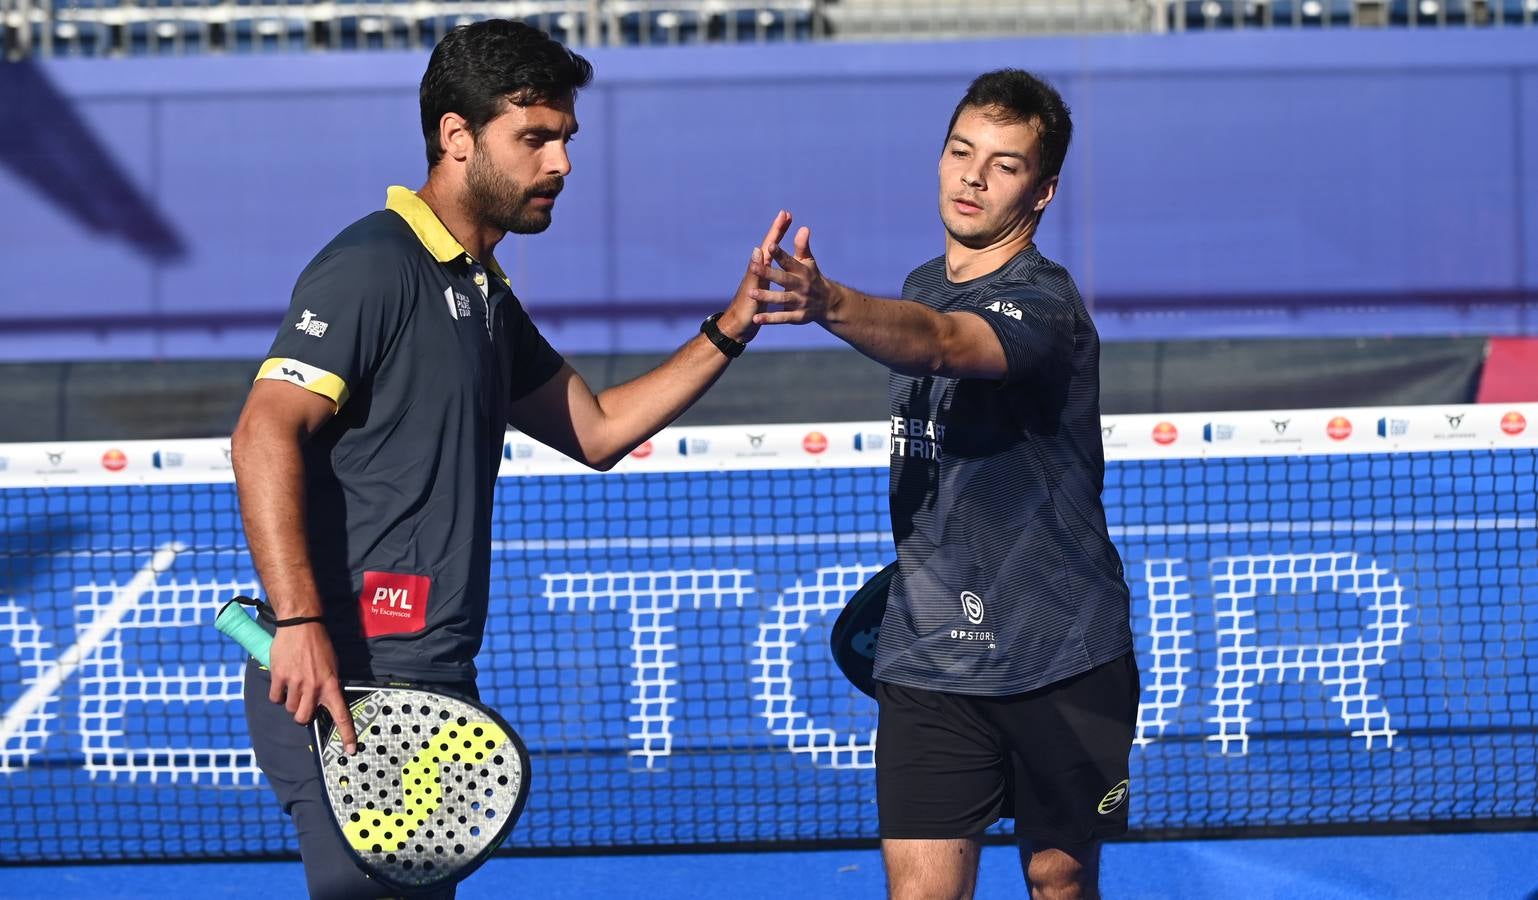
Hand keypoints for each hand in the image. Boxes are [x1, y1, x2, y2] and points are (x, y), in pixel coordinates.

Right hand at [268, 621, 357, 753]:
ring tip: (293, 684)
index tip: (349, 750)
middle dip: (302, 716)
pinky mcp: (279, 677)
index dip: (346, 734)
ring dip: (290, 701)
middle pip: (303, 718)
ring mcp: (296, 682)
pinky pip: (275, 698)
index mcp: (331, 684)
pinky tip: (282, 681)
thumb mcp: (332, 665)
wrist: (301, 625)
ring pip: (289, 708)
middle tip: (303, 704)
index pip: (341, 714)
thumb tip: (325, 700)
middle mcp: (314, 686)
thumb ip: (329, 684)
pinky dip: (277, 694)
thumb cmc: (319, 644)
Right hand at [719, 210, 794, 341]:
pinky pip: (753, 287)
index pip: (771, 246)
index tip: (786, 214)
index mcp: (762, 269)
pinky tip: (756, 266)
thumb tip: (765, 248)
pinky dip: (755, 279)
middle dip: (775, 233)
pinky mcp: (750, 299)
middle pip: (766, 249)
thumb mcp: (760, 284)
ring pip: (759, 266)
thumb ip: (764, 267)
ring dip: (764, 253)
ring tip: (769, 240)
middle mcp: (756, 273)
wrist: (737, 324)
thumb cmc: (751, 304)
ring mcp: (752, 284)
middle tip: (783, 215)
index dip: (778, 231)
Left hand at [749, 224, 838, 325]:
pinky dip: (770, 319)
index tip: (770, 245)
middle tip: (753, 267)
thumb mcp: (808, 262)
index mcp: (802, 271)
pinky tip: (756, 318)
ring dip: (766, 296)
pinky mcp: (797, 316)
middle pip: (783, 279)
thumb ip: (802, 246)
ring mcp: (799, 301)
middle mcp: (801, 286)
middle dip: (768, 273)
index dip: (780, 253)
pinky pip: (782, 317)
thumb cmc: (812, 277)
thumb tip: (803, 228)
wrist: (828, 303)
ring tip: (751, 292)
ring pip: (781, 298)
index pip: (789, 261)